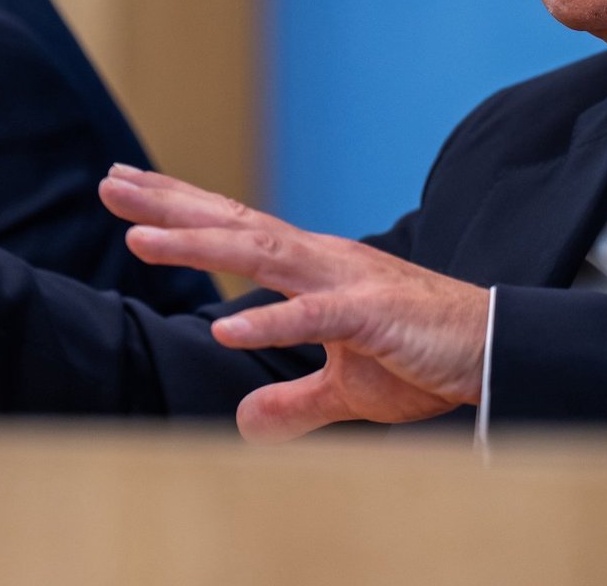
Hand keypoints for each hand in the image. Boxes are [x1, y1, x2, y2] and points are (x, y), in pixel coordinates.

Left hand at [99, 165, 489, 441]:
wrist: (496, 352)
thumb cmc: (422, 357)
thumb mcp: (347, 389)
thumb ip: (294, 401)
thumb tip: (246, 425)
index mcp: (311, 266)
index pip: (234, 227)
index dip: (179, 206)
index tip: (126, 185)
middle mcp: (320, 259)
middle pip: (233, 224)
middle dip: (169, 204)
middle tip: (110, 182)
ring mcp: (345, 281)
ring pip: (261, 256)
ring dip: (198, 248)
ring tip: (140, 242)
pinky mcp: (372, 315)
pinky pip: (314, 317)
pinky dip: (270, 320)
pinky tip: (225, 327)